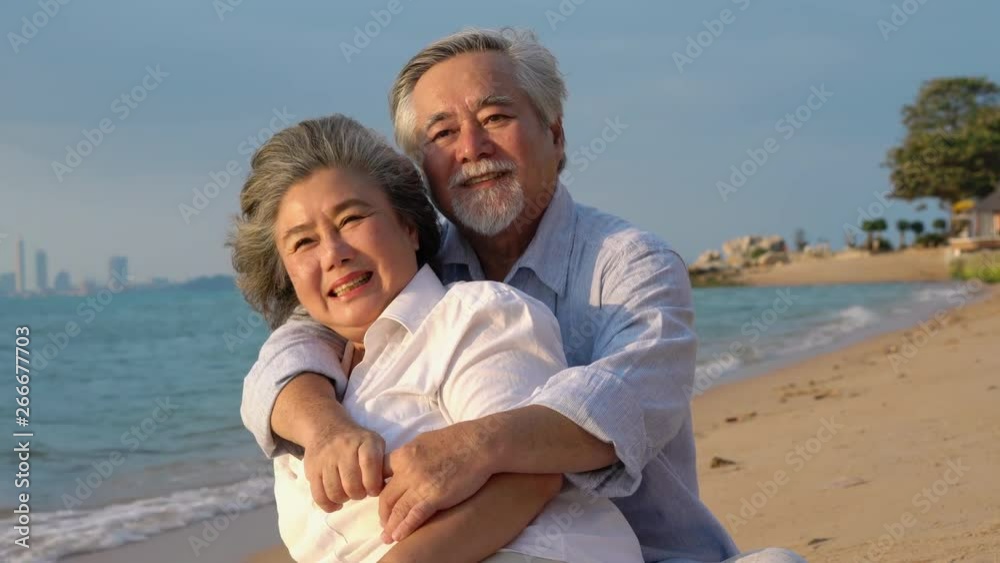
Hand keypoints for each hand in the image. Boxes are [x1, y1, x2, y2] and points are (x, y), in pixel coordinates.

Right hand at [303, 422, 385, 511]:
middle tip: (360, 491)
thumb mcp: (375, 444)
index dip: (373, 484)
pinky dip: (329, 505)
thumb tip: (386, 488)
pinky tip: (336, 503)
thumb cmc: (358, 442)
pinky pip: (319, 495)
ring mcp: (326, 459)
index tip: (374, 490)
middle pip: (351, 484)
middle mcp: (344, 448)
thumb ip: (382, 463)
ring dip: (344, 499)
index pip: (370, 465)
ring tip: (348, 494)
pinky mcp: (312, 469)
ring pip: (334, 492)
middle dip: (359, 494)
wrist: (327, 429)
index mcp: (364, 442)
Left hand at [379, 421, 494, 542]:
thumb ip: (411, 454)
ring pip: (397, 510)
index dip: (378, 490)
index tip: (381, 500)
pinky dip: (404, 528)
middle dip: (383, 513)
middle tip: (384, 523)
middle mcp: (407, 470)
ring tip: (388, 536)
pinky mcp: (435, 497)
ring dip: (390, 526)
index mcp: (403, 455)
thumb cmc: (457, 439)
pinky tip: (399, 536)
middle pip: (385, 497)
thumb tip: (405, 462)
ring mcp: (420, 484)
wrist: (479, 444)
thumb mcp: (425, 440)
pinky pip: (414, 516)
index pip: (380, 476)